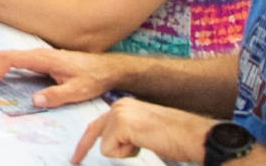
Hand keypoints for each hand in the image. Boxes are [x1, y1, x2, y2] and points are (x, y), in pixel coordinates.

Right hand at [0, 47, 121, 108]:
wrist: (106, 68)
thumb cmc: (93, 77)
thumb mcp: (78, 90)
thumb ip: (57, 95)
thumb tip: (34, 99)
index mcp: (43, 58)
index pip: (11, 60)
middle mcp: (38, 54)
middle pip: (4, 55)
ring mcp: (39, 56)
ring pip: (8, 57)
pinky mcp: (41, 61)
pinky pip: (15, 61)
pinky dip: (0, 66)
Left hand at [71, 98, 216, 163]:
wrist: (191, 136)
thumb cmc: (174, 137)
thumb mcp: (143, 133)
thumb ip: (126, 134)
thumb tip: (109, 145)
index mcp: (125, 106)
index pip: (99, 124)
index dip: (86, 141)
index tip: (76, 154)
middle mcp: (120, 105)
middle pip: (94, 131)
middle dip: (83, 148)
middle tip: (74, 160)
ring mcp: (119, 113)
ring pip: (104, 144)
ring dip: (123, 152)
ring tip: (144, 144)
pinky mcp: (121, 124)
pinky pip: (109, 150)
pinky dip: (126, 153)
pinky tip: (143, 143)